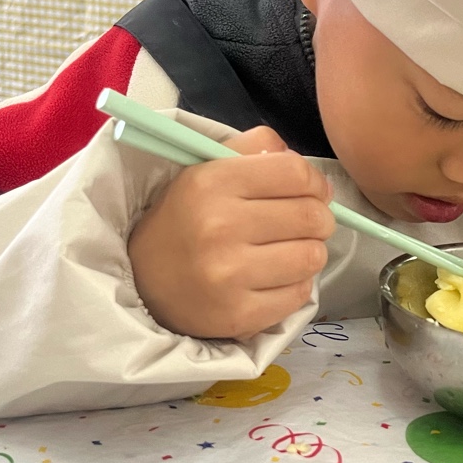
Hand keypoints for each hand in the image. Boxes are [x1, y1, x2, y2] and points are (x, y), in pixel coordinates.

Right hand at [128, 126, 333, 338]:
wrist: (144, 280)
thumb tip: (300, 163)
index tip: (313, 191)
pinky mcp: (239, 314)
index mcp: (211, 183)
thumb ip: (254, 147)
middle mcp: (219, 227)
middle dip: (319, 218)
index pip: (295, 173)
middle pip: (311, 216)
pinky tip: (275, 278)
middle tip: (304, 223)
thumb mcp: (207, 167)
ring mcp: (228, 275)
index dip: (314, 181)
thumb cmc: (187, 218)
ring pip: (312, 256)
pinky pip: (300, 294)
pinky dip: (296, 285)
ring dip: (310, 252)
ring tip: (289, 250)